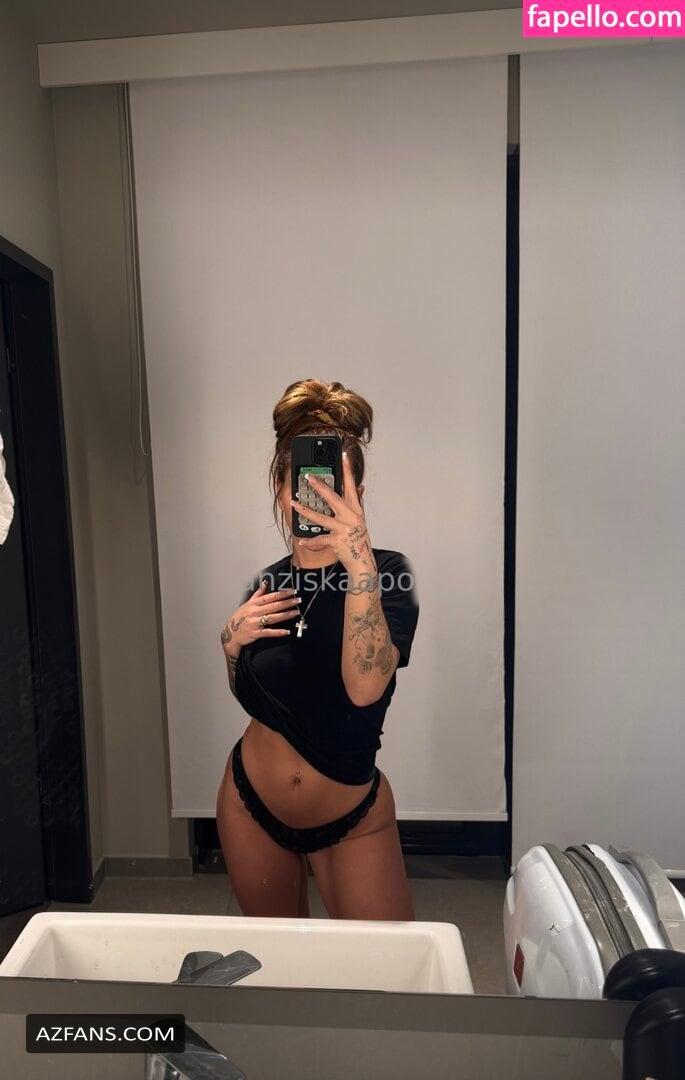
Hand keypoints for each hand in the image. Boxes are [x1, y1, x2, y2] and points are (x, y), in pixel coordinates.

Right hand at [220, 581, 300, 653]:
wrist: (230, 634)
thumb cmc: (239, 618)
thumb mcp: (247, 604)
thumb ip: (257, 594)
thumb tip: (265, 583)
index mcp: (253, 604)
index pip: (270, 597)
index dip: (282, 594)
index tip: (292, 591)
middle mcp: (254, 612)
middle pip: (273, 606)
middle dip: (287, 603)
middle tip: (298, 600)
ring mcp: (254, 623)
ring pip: (272, 618)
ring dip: (285, 615)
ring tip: (296, 613)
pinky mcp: (255, 633)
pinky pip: (268, 632)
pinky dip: (277, 632)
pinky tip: (286, 631)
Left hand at [292, 451, 374, 572]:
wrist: (362, 560)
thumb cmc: (359, 538)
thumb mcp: (359, 519)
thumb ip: (357, 502)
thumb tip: (360, 486)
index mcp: (355, 508)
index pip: (352, 485)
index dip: (348, 470)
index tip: (343, 455)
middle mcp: (350, 516)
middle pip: (333, 497)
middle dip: (319, 486)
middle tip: (308, 477)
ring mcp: (343, 528)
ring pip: (321, 517)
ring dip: (305, 511)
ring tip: (295, 504)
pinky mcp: (337, 541)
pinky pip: (319, 538)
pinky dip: (309, 540)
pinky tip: (301, 539)